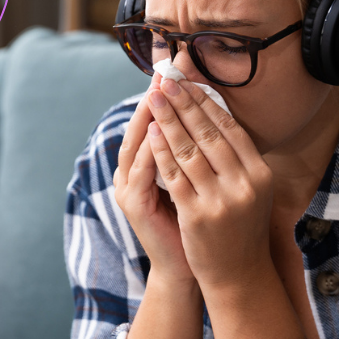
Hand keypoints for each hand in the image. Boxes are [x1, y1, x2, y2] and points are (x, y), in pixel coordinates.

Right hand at [113, 73, 196, 285]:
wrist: (188, 269)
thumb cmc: (196, 225)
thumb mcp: (196, 182)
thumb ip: (193, 153)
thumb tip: (210, 115)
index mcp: (143, 165)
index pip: (152, 121)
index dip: (165, 96)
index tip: (179, 69)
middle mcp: (130, 173)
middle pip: (141, 126)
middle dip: (156, 97)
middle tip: (167, 70)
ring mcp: (128, 188)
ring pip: (138, 143)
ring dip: (150, 116)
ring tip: (162, 91)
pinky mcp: (133, 204)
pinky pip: (143, 170)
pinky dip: (152, 149)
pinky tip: (162, 131)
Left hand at [146, 77, 275, 295]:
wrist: (238, 275)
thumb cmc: (241, 227)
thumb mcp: (251, 190)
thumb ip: (237, 158)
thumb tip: (213, 113)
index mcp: (261, 174)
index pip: (230, 129)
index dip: (207, 103)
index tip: (188, 82)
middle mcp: (245, 185)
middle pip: (209, 134)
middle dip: (185, 103)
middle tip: (167, 81)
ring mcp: (221, 201)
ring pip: (189, 150)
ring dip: (169, 120)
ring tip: (154, 99)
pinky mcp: (196, 216)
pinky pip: (174, 175)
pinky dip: (161, 151)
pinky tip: (151, 133)